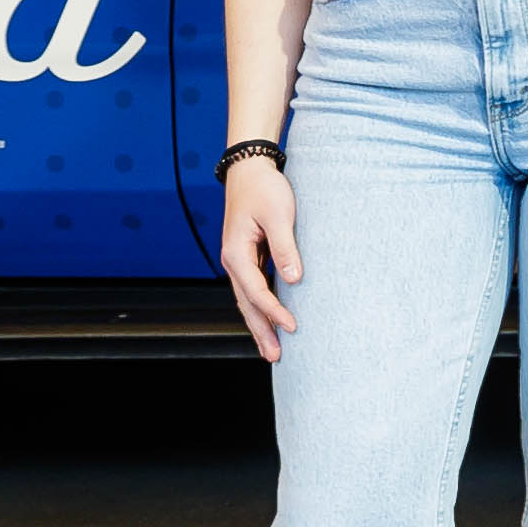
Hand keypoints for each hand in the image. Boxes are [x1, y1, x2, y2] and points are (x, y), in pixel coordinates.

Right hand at [217, 153, 301, 358]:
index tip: (293, 327)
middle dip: (261, 332)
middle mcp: (233, 261)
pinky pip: (253, 290)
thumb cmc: (265, 189)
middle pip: (246, 304)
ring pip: (247, 301)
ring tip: (272, 350)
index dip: (274, 312)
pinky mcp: (247, 258)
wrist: (250, 169)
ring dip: (260, 325)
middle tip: (275, 357)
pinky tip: (270, 323)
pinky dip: (260, 309)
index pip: (256, 292)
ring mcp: (239, 261)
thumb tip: (294, 279)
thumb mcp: (278, 215)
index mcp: (236, 253)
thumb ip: (285, 248)